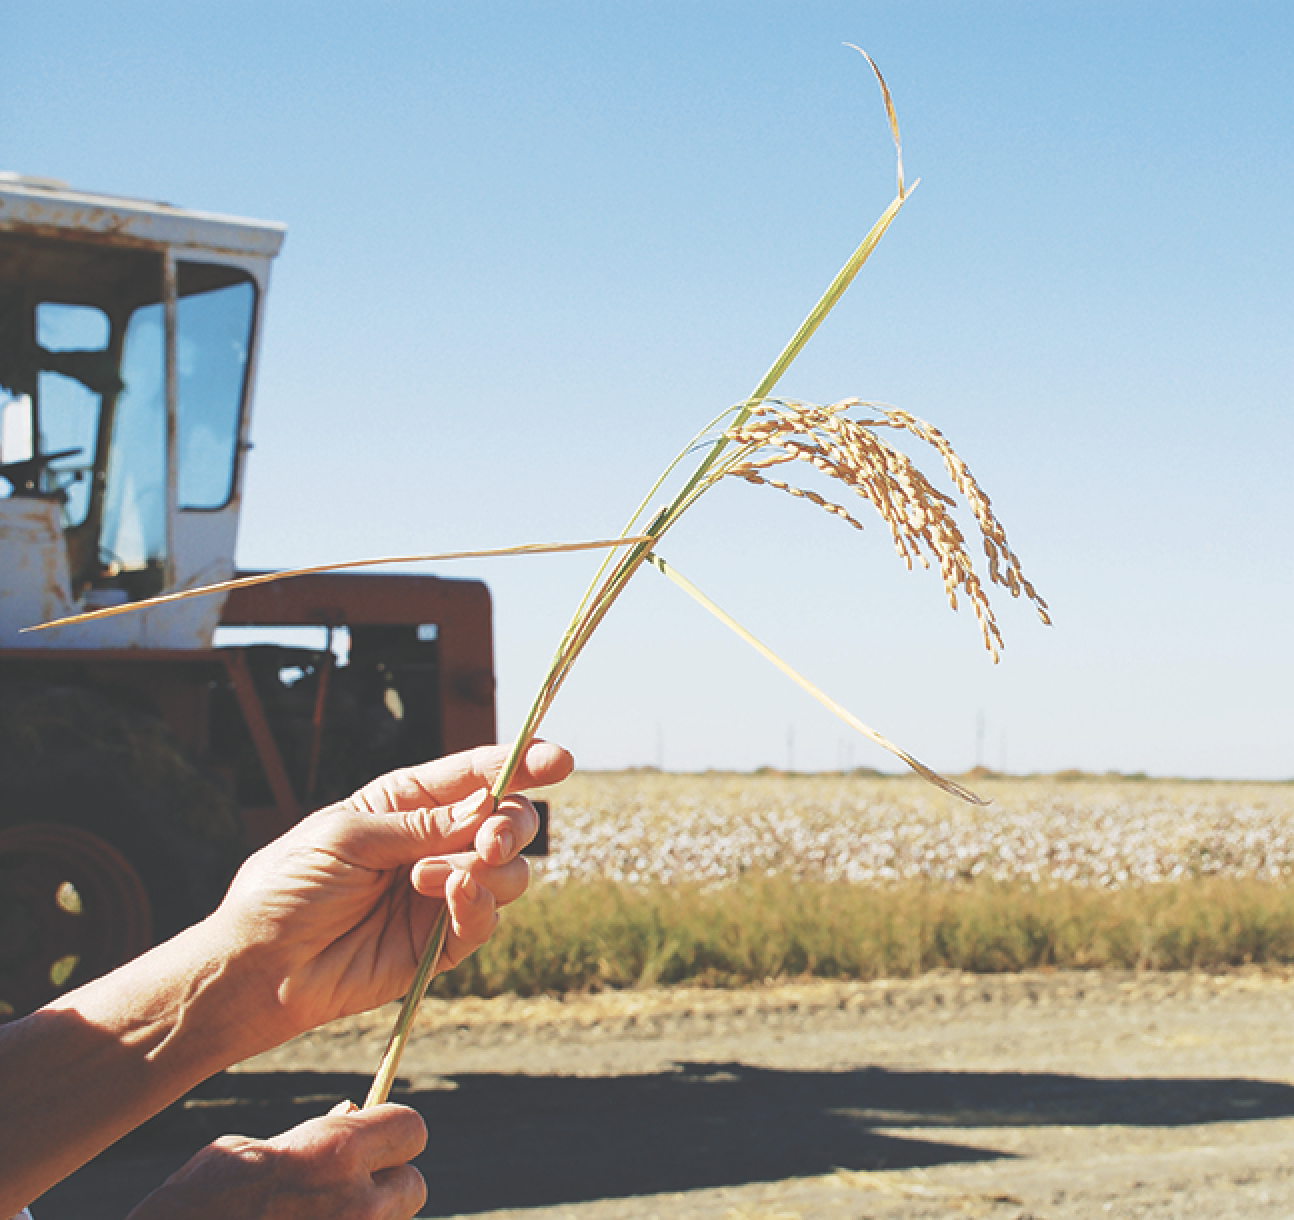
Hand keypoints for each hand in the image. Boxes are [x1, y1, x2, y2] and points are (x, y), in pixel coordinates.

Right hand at [126, 1104, 425, 1219]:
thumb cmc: (193, 1205)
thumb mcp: (244, 1151)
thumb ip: (308, 1136)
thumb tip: (351, 1114)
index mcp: (335, 1151)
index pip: (413, 1128)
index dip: (394, 1133)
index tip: (374, 1140)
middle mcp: (356, 1200)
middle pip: (414, 1186)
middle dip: (388, 1185)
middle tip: (347, 1190)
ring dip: (371, 1219)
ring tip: (320, 1218)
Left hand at [212, 740, 572, 1046]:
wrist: (260, 965)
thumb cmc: (287, 886)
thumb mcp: (348, 835)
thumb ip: (421, 824)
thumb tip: (486, 807)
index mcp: (406, 802)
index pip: (477, 775)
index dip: (522, 763)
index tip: (558, 760)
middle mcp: (433, 843)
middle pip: (507, 822)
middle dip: (512, 825)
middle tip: (490, 840)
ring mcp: (440, 893)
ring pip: (508, 872)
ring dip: (486, 869)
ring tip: (431, 879)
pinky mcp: (441, 943)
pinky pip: (485, 919)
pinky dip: (477, 906)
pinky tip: (448, 899)